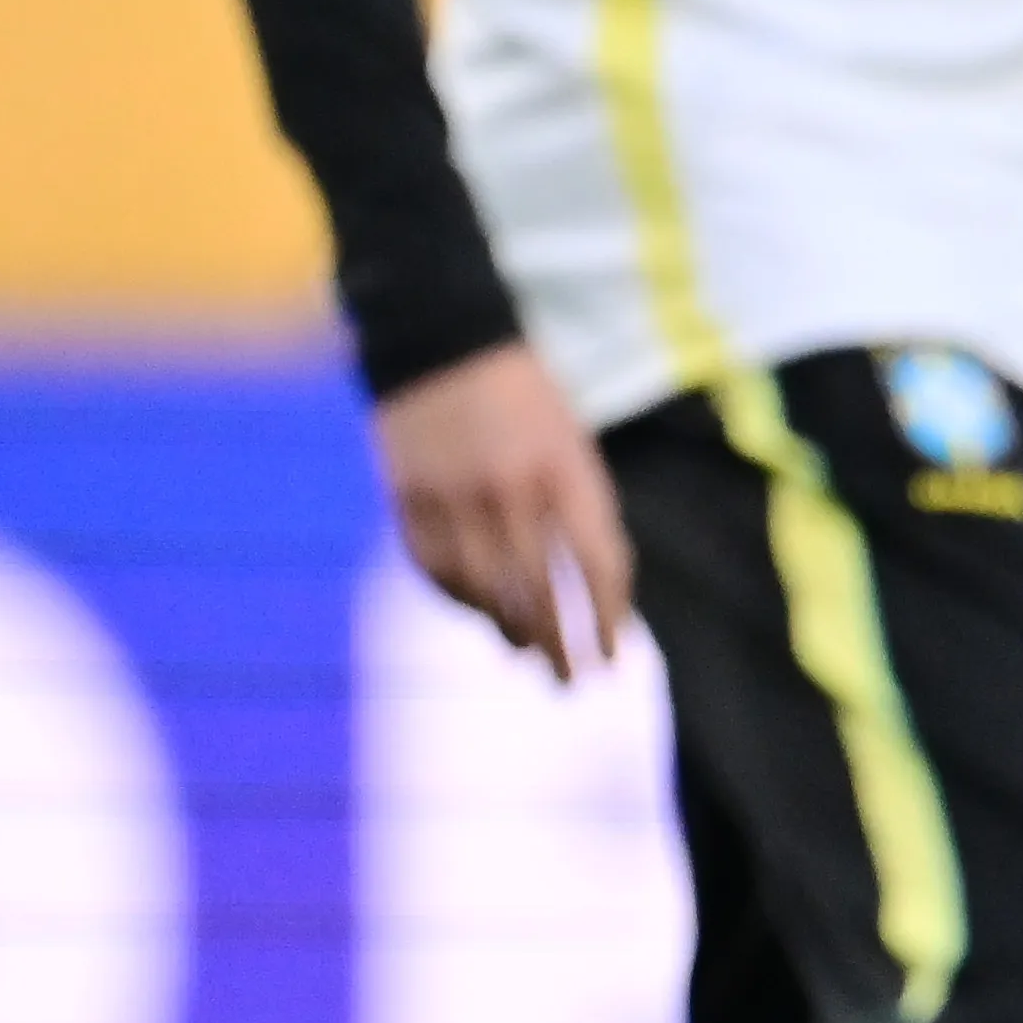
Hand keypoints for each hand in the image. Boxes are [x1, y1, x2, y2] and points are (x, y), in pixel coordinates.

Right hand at [374, 342, 631, 679]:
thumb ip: (582, 512)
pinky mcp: (408, 499)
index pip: (598, 567)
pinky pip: (435, 571)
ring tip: (526, 652)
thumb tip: (591, 590)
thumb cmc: (525, 397)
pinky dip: (460, 600)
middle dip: (559, 649)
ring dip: (508, 632)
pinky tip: (479, 613)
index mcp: (566, 472)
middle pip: (539, 595)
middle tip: (571, 683)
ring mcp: (454, 498)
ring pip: (483, 592)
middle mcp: (511, 493)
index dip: (607, 620)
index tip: (613, 658)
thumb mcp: (572, 444)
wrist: (443, 339)